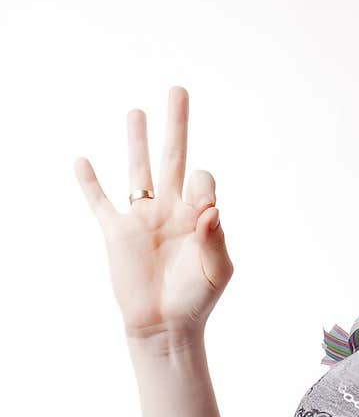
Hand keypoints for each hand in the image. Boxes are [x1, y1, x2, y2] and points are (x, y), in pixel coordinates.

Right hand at [74, 85, 233, 341]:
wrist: (165, 326)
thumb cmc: (197, 299)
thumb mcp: (218, 271)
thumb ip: (216, 239)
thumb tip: (209, 208)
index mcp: (197, 215)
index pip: (202, 180)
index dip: (203, 186)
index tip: (202, 209)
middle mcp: (170, 209)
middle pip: (173, 156)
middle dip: (176, 124)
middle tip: (178, 90)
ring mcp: (141, 218)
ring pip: (137, 170)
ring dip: (136, 140)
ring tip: (136, 112)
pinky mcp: (116, 233)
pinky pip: (99, 202)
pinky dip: (89, 183)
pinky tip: (82, 161)